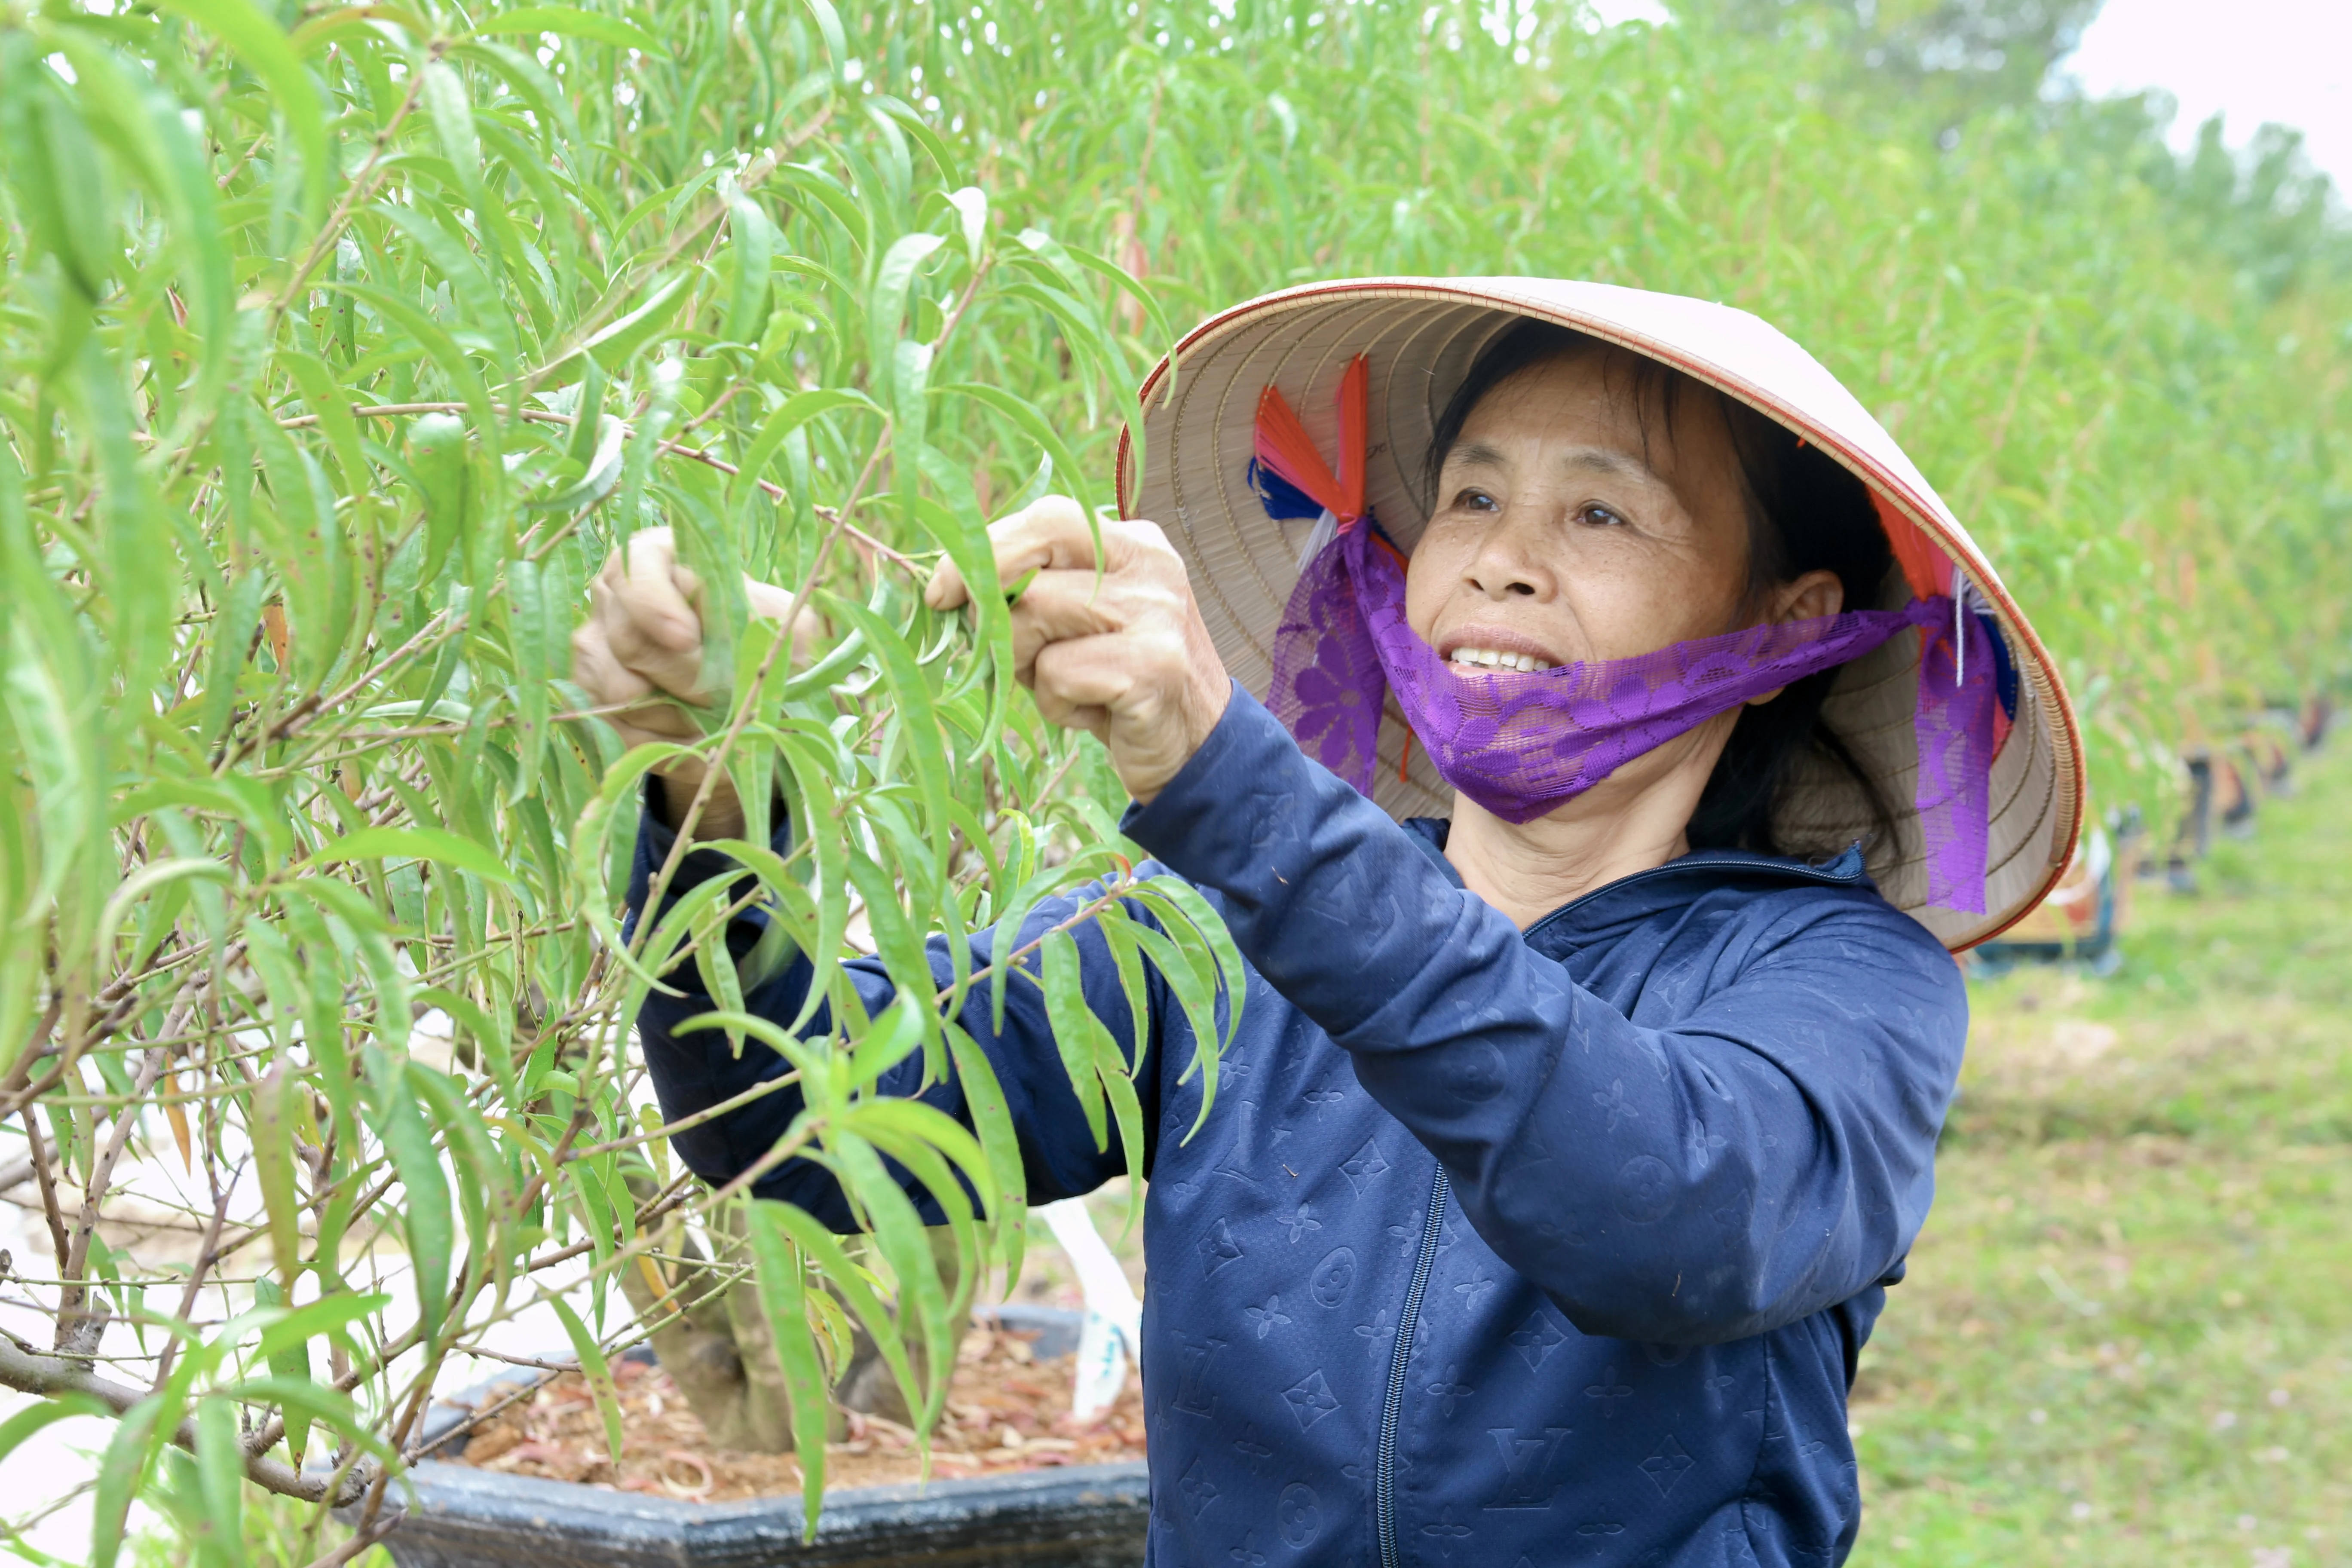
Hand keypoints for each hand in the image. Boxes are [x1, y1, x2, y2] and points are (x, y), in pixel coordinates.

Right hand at [570, 527, 804, 836]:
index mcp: (652, 558)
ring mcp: (592, 648)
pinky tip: (701, 749)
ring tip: (718, 721)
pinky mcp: (588, 699)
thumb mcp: (774, 613)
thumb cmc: (748, 629)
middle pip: (633, 643)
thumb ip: (776, 617)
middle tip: (728, 696)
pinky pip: (620, 733)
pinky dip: (667, 748)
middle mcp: (610, 597)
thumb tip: (778, 645)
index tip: (686, 636)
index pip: (636, 574)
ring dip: (681, 718)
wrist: (728, 676)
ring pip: (622, 694)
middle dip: (689, 678)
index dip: (656, 605)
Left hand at [925, 496, 1230, 802]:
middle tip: (988, 647)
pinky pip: (1058, 674)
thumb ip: (1032, 591)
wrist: (1197, 749)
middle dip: (989, 607)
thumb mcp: (1075, 625)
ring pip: (1031, 616)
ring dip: (1025, 666)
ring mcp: (1156, 612)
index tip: (942, 592)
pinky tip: (1093, 714)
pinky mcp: (1152, 665)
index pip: (1045, 517)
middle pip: (1030, 560)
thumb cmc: (1115, 685)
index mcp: (1133, 543)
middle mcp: (1149, 565)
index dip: (982, 550)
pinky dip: (1056, 705)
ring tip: (1065, 687)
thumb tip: (949, 584)